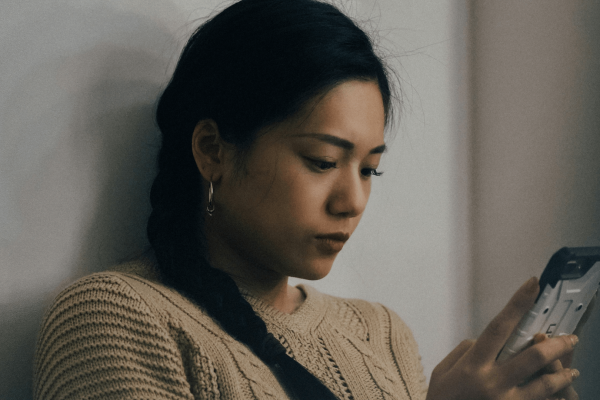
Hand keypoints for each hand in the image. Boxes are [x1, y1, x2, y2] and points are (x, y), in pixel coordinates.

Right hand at [426, 277, 579, 399]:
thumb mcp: (444, 370)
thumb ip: (466, 350)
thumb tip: (489, 339)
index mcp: (473, 365)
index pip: (500, 326)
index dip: (517, 303)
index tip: (532, 284)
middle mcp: (492, 382)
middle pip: (533, 356)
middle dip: (556, 344)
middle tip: (569, 337)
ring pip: (545, 383)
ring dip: (562, 373)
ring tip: (571, 368)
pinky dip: (555, 396)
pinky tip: (562, 392)